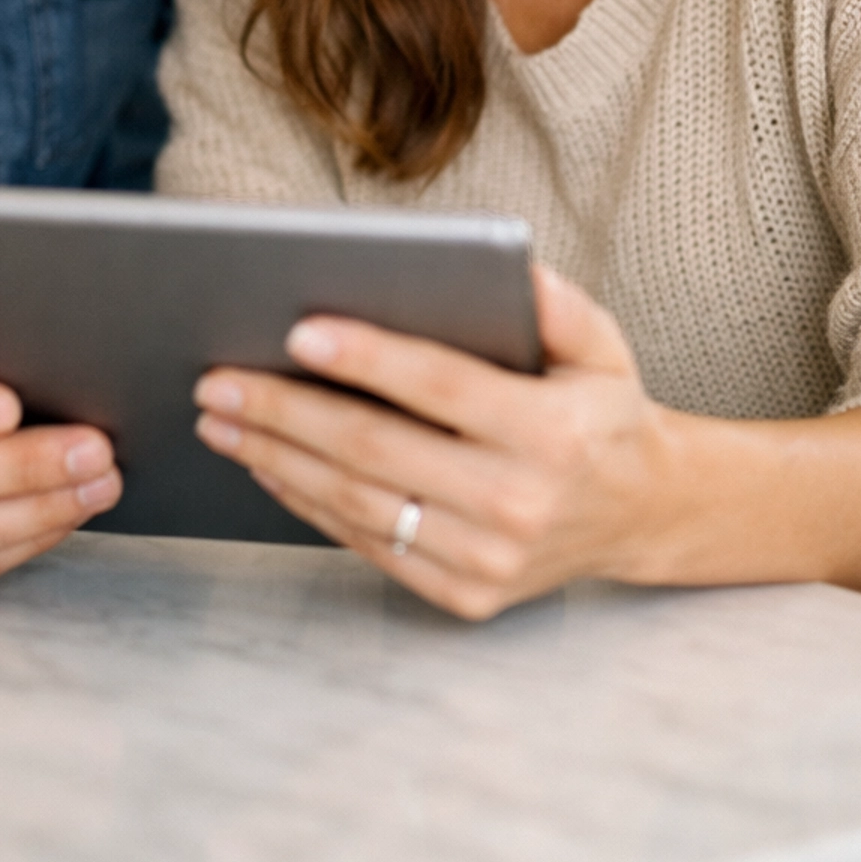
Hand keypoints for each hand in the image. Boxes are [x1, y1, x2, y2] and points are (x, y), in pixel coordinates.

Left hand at [193, 264, 665, 619]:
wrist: (643, 513)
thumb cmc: (602, 409)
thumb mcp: (601, 343)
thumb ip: (553, 301)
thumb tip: (500, 265)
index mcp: (550, 432)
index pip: (440, 387)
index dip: (367, 358)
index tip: (297, 330)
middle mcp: (518, 504)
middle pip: (376, 450)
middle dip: (286, 411)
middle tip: (217, 377)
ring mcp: (488, 560)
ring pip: (359, 504)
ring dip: (277, 458)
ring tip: (221, 418)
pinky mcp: (465, 596)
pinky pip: (369, 545)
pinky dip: (308, 503)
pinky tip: (268, 463)